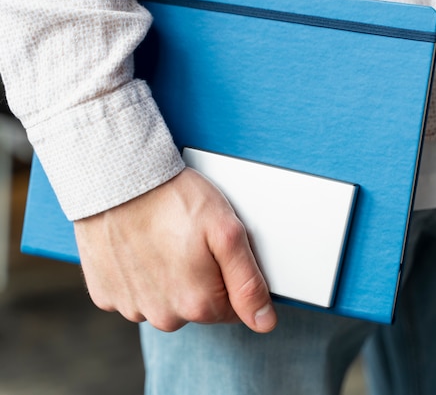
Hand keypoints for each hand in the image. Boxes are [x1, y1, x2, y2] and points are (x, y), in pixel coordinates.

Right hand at [73, 168, 276, 332]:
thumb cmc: (173, 199)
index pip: (231, 309)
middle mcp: (163, 316)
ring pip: (164, 302)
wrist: (117, 179)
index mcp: (198, 305)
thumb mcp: (227, 233)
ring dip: (167, 278)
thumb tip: (264, 322)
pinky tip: (139, 247)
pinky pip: (132, 294)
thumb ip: (248, 283)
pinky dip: (138, 276)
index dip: (228, 277)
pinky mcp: (105, 294)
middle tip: (189, 241)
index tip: (216, 251)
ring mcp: (131, 307)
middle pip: (197, 308)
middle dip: (200, 279)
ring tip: (163, 240)